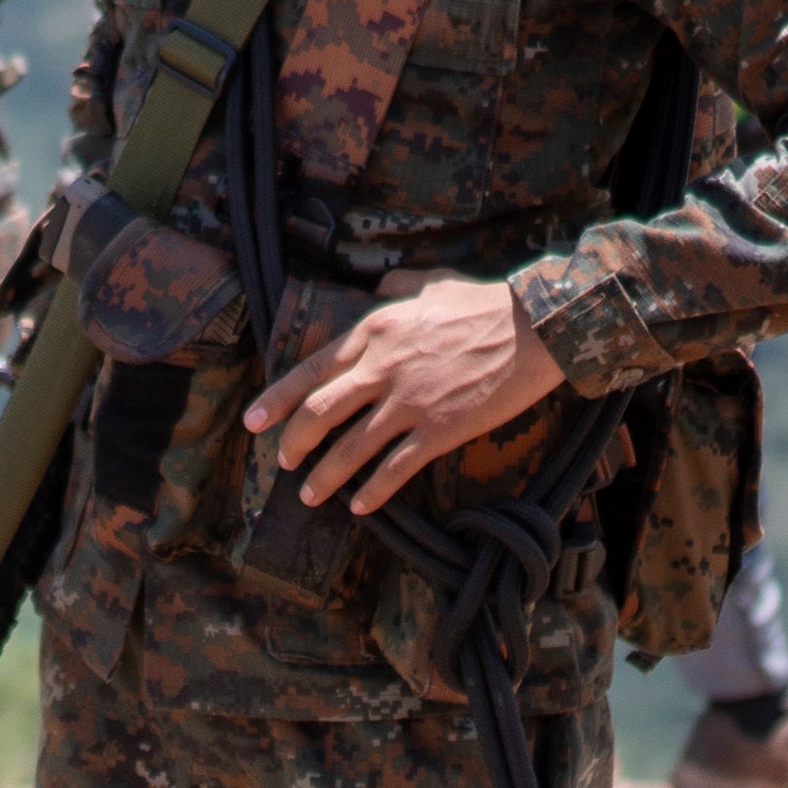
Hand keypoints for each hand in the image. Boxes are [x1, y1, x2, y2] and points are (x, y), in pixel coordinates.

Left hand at [245, 276, 563, 516]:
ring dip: (324, 477)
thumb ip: (401, 285)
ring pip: (349, 449)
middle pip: (318, 414)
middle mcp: (381, 368)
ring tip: (309, 495)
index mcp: (374, 331)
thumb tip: (385, 280)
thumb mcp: (433, 283)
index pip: (310, 371)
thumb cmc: (487, 303)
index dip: (275, 400)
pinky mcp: (439, 431)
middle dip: (293, 443)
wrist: (535, 328)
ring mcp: (409, 402)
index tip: (253, 422)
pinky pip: (394, 469)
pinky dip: (372, 492)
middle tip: (282, 462)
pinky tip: (360, 506)